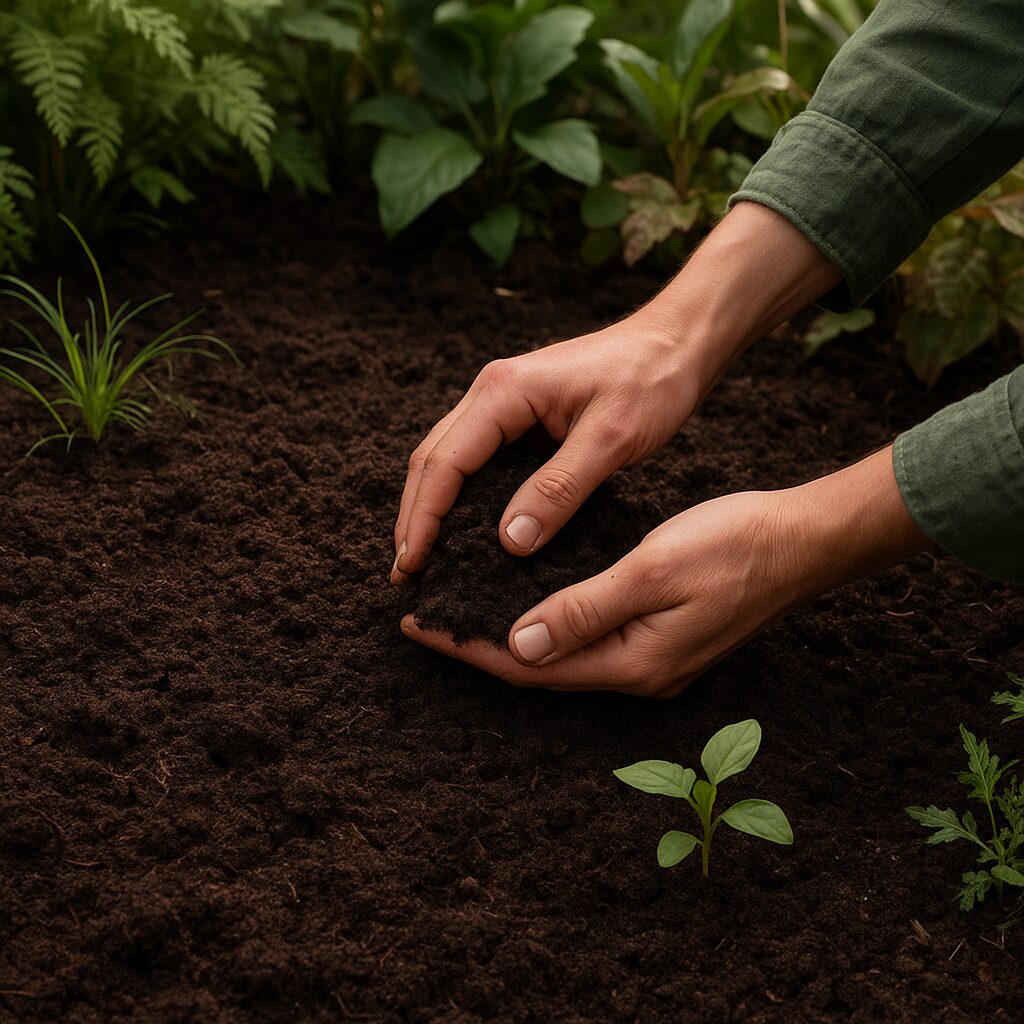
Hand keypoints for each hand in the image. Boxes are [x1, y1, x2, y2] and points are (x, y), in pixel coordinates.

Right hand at [393, 318, 700, 579]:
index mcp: (503, 391)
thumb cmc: (651, 380)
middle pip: (433, 460)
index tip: (413, 564)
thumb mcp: (610, 439)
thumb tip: (510, 541)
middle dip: (415, 517)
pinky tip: (466, 530)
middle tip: (407, 573)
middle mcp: (491, 393)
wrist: (677, 343)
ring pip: (450, 460)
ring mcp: (503, 404)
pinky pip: (479, 461)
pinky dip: (463, 497)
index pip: (445, 462)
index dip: (424, 517)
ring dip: (432, 507)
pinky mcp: (521, 418)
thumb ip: (559, 489)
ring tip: (424, 559)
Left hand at [402, 447, 932, 696]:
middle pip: (540, 669)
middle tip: (428, 616)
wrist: (800, 545)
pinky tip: (530, 602)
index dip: (468, 645)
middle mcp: (637, 674)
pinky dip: (548, 624)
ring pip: (562, 656)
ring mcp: (651, 661)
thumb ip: (584, 610)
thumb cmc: (731, 547)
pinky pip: (587, 642)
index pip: (527, 665)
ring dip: (511, 636)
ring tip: (464, 610)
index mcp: (632, 662)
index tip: (418, 623)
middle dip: (480, 645)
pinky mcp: (661, 642)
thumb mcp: (652, 571)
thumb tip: (519, 644)